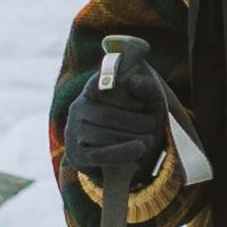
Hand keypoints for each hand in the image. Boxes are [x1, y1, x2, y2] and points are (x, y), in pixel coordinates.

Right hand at [62, 46, 182, 210]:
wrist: (115, 162)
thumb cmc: (132, 122)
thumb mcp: (141, 99)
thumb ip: (141, 80)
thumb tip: (137, 64)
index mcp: (92, 89)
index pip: (102, 78)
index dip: (113, 76)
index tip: (130, 76)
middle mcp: (78, 109)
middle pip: (107, 113)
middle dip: (133, 120)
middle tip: (153, 126)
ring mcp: (73, 133)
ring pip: (104, 133)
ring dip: (130, 137)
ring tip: (148, 140)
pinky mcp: (75, 156)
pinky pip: (100, 153)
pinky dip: (122, 152)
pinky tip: (138, 150)